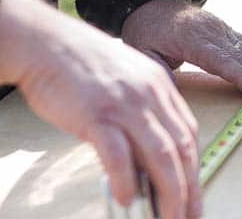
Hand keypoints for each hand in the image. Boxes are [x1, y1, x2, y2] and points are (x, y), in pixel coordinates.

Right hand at [0, 0, 200, 218]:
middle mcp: (150, 94)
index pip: (189, 134)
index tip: (194, 197)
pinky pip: (118, 153)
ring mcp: (125, 104)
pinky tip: (128, 200)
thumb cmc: (82, 66)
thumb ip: (141, 114)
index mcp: (161, 86)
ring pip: (160, 155)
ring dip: (168, 193)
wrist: (46, 42)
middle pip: (181, 148)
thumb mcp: (126, 81)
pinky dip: (125, 180)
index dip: (195, 169)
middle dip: (189, 190)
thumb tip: (146, 160)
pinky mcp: (96, 113)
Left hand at [122, 0, 241, 93]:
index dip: (238, 73)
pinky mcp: (224, 31)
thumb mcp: (141, 49)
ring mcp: (220, 30)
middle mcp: (210, 32)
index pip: (217, 59)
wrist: (152, 2)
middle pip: (239, 55)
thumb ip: (157, 69)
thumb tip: (170, 91)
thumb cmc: (146, 30)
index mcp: (189, 38)